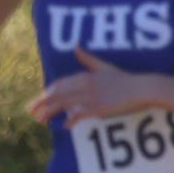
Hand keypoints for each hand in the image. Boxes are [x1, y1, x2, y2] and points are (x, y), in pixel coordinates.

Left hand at [29, 50, 154, 123]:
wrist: (142, 88)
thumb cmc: (124, 78)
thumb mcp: (104, 66)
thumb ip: (88, 59)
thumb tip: (76, 46)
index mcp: (85, 76)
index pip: (59, 84)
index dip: (47, 92)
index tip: (39, 100)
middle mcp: (86, 85)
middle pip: (57, 94)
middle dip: (42, 103)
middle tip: (31, 111)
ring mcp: (92, 98)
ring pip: (64, 105)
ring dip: (50, 113)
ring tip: (40, 120)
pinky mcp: (100, 109)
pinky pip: (80, 115)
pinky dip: (71, 120)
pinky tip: (65, 125)